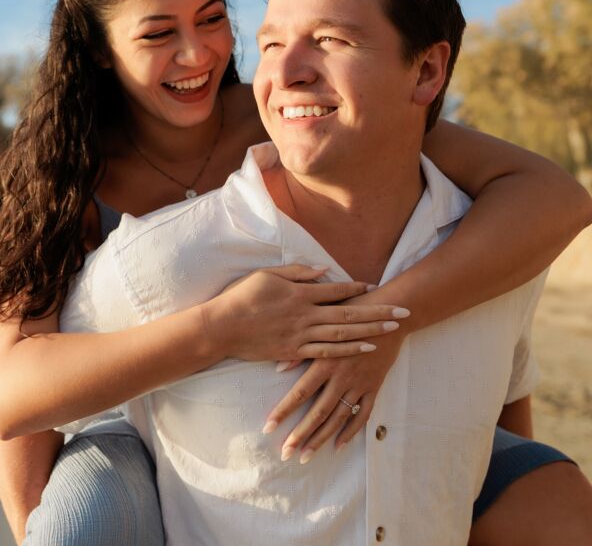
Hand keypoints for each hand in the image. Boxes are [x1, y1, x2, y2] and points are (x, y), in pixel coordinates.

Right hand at [203, 264, 407, 361]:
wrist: (221, 327)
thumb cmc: (242, 296)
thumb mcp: (268, 275)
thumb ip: (298, 272)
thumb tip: (324, 270)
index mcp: (299, 294)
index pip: (336, 290)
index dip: (358, 288)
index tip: (376, 287)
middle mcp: (305, 314)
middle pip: (348, 313)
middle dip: (378, 312)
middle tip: (403, 311)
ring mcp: (301, 335)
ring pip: (343, 335)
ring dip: (370, 331)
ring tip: (392, 328)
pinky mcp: (294, 352)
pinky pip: (326, 353)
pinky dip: (348, 350)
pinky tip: (366, 348)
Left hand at [262, 328, 405, 462]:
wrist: (388, 314)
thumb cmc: (350, 314)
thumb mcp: (323, 325)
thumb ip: (301, 347)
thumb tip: (278, 368)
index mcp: (325, 359)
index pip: (300, 391)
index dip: (284, 411)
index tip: (268, 428)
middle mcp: (341, 375)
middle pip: (319, 411)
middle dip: (300, 434)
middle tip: (284, 453)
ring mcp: (359, 383)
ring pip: (338, 417)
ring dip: (321, 438)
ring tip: (305, 456)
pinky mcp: (373, 386)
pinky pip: (362, 413)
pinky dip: (351, 431)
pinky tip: (338, 446)